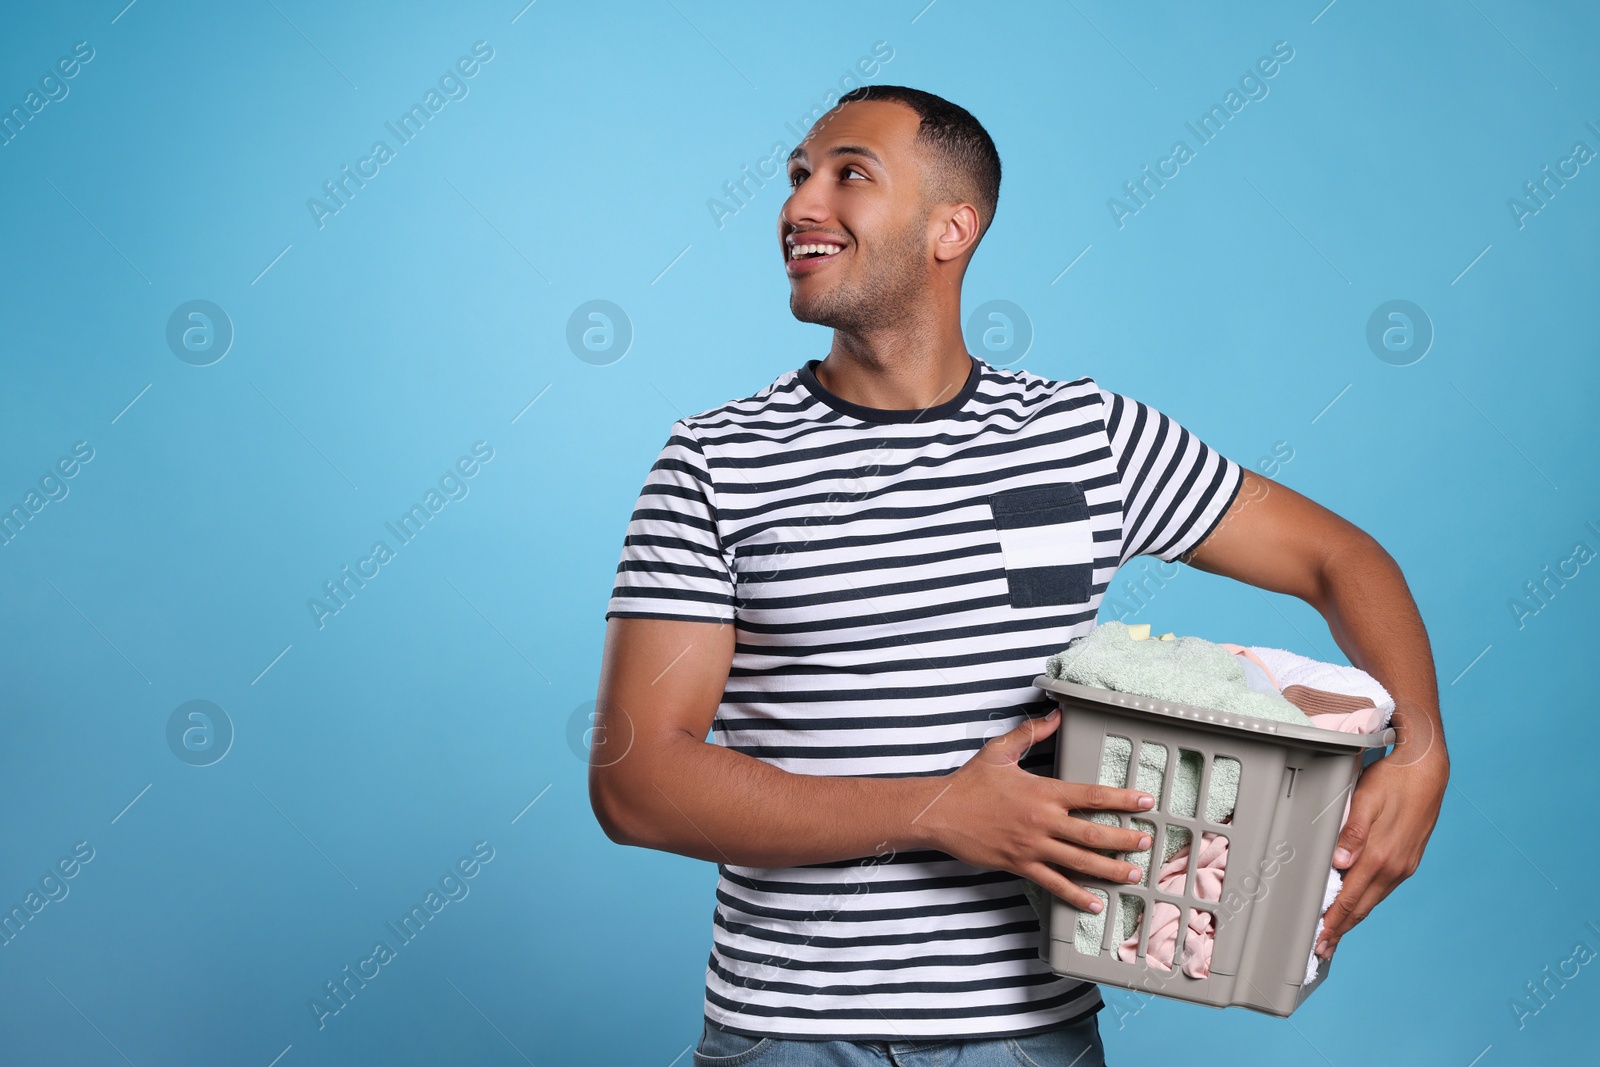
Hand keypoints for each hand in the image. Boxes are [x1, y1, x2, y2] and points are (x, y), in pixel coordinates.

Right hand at [916, 708, 1157, 913]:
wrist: (939, 813)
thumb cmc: (970, 782)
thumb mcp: (1000, 751)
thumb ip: (1032, 733)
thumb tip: (1057, 715)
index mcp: (1042, 792)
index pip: (1091, 796)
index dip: (1122, 799)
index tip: (1145, 802)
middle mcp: (1042, 821)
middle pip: (1093, 835)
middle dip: (1125, 840)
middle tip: (1147, 843)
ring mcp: (1032, 847)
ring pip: (1079, 862)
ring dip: (1109, 870)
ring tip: (1132, 874)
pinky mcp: (1020, 865)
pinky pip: (1053, 884)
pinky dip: (1076, 895)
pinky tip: (1094, 904)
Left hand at [1316, 750, 1447, 958]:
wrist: (1427, 769)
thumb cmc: (1392, 780)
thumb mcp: (1366, 800)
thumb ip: (1352, 833)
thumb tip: (1338, 862)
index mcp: (1379, 856)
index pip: (1350, 899)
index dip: (1333, 922)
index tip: (1320, 941)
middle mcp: (1394, 867)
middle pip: (1361, 907)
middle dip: (1341, 929)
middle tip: (1323, 948)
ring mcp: (1404, 865)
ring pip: (1373, 899)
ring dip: (1354, 917)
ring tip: (1337, 931)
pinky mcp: (1409, 859)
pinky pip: (1384, 888)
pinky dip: (1368, 901)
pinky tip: (1359, 903)